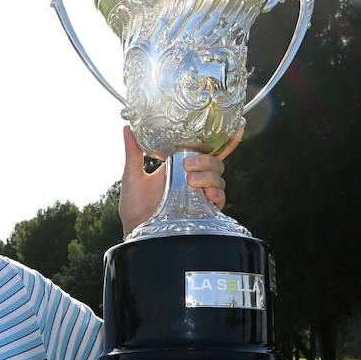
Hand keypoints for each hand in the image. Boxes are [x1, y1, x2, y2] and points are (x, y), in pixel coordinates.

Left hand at [118, 126, 241, 235]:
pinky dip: (217, 194)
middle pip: (214, 162)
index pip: (204, 151)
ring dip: (209, 176)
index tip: (233, 128)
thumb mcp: (132, 177)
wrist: (136, 232)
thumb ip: (133, 153)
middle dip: (206, 161)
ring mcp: (198, 194)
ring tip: (192, 181)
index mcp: (179, 167)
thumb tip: (127, 128)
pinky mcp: (203, 211)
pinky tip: (208, 194)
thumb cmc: (134, 207)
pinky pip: (220, 199)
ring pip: (218, 179)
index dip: (222, 140)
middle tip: (188, 165)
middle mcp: (192, 179)